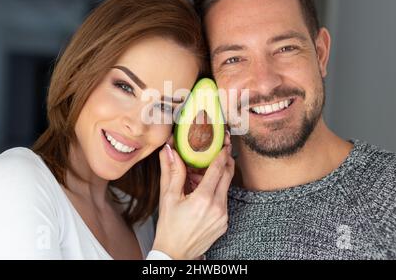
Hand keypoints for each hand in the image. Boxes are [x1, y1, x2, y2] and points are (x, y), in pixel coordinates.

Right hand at [152, 135, 233, 259]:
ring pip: (225, 188)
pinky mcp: (225, 223)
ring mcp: (223, 216)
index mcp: (203, 199)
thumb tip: (169, 149)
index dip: (222, 152)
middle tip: (221, 149)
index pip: (218, 169)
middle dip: (226, 160)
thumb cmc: (169, 226)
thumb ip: (171, 170)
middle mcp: (218, 207)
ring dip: (218, 178)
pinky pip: (224, 201)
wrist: (175, 253)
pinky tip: (203, 192)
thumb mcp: (168, 197)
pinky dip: (216, 192)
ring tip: (202, 175)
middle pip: (228, 175)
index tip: (223, 142)